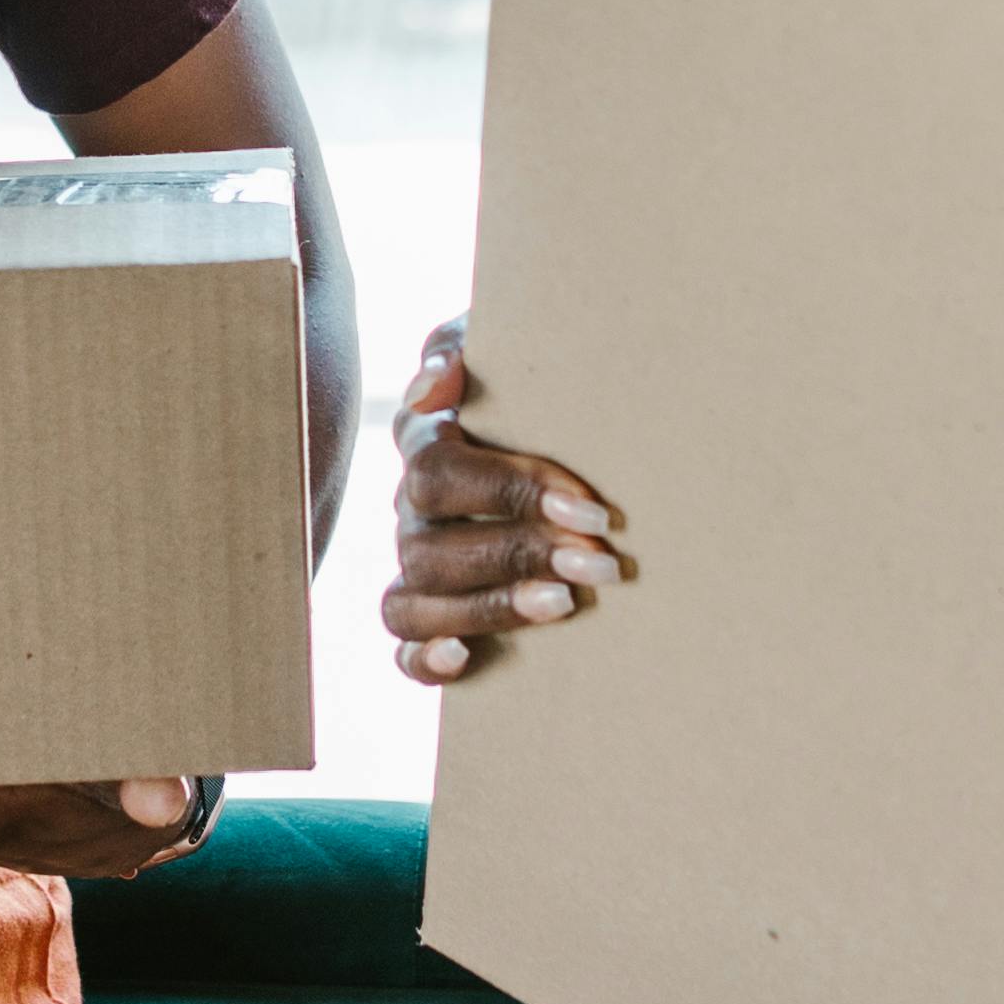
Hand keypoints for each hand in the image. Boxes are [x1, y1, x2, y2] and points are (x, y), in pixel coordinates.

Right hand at [379, 319, 624, 688]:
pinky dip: (423, 658)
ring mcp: (413, 564)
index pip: (439, 465)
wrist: (557, 430)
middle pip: (433, 538)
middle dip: (522, 551)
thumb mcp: (509, 349)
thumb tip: (441, 373)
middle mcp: (411, 508)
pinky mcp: (426, 616)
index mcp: (427, 442)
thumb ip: (466, 345)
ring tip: (566, 604)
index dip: (510, 490)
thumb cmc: (537, 388)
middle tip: (603, 560)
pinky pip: (401, 646)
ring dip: (492, 603)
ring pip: (416, 595)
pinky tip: (463, 658)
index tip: (590, 507)